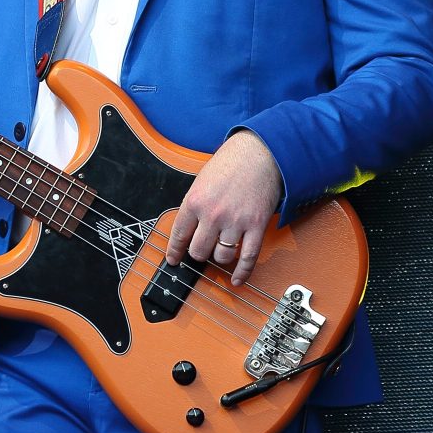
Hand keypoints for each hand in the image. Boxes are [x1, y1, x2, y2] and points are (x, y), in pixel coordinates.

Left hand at [164, 130, 282, 285]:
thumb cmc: (231, 163)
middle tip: (200, 251)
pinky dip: (242, 272)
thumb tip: (189, 227)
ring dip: (219, 259)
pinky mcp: (256, 227)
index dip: (174, 250)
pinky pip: (248, 258)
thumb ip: (195, 205)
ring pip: (221, 257)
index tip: (173, 259)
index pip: (179, 234)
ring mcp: (235, 222)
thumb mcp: (202, 181)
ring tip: (219, 252)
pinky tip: (236, 278)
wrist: (259, 154)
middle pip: (199, 250)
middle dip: (198, 254)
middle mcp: (213, 214)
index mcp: (195, 201)